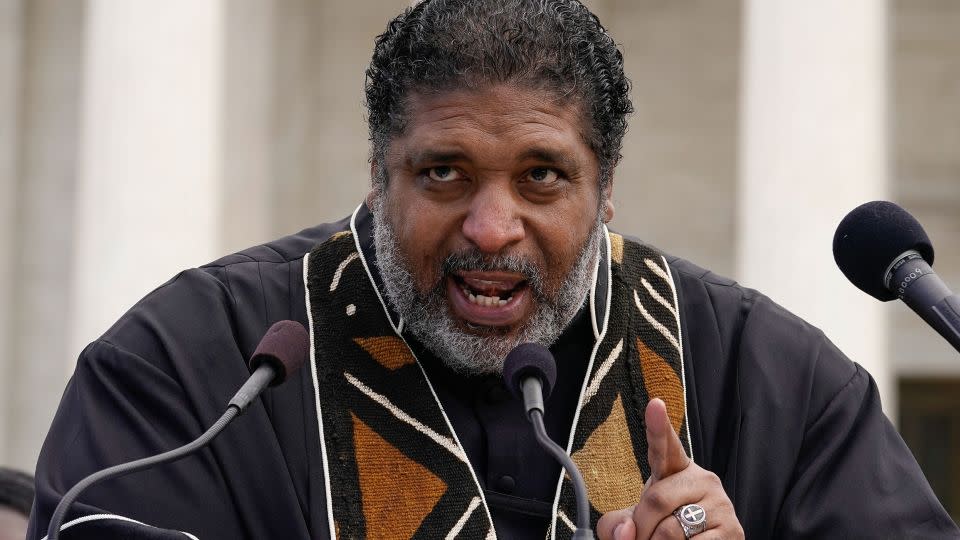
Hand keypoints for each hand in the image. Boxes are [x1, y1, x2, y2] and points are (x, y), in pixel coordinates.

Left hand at [596, 399, 742, 538]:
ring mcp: (720, 504)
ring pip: (671, 530)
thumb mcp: (634, 520)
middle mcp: (701, 480)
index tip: (655, 404)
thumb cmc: (664, 528)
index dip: (658, 425)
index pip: (665, 445)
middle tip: (640, 538)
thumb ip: (616, 523)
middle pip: (656, 500)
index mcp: (675, 469)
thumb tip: (625, 532)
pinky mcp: (732, 531)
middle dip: (640, 528)